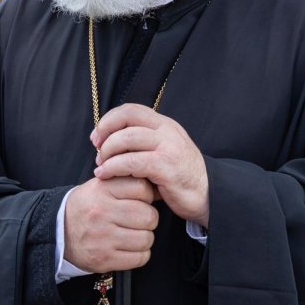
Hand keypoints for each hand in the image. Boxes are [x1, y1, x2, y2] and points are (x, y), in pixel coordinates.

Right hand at [63, 175, 158, 273]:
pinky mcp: (104, 259)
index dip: (147, 195)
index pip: (142, 188)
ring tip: (132, 234)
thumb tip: (157, 188)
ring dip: (144, 238)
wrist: (58, 231)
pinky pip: (140, 258)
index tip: (141, 200)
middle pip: (149, 216)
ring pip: (147, 238)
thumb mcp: (100, 186)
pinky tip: (128, 248)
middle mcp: (101, 213)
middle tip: (138, 219)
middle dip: (148, 218)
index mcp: (102, 190)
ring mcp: (103, 238)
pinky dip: (140, 254)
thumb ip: (125, 181)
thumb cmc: (86, 207)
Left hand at [92, 104, 209, 226]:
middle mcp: (167, 130)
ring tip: (100, 166)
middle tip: (96, 152)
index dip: (109, 120)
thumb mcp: (162, 152)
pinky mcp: (166, 166)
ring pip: (127, 138)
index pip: (130, 109)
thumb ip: (142, 144)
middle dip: (104, 134)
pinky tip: (105, 175)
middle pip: (126, 119)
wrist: (208, 195)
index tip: (97, 137)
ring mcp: (168, 147)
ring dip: (107, 152)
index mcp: (165, 124)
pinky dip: (113, 167)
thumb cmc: (179, 178)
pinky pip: (132, 162)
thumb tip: (108, 142)